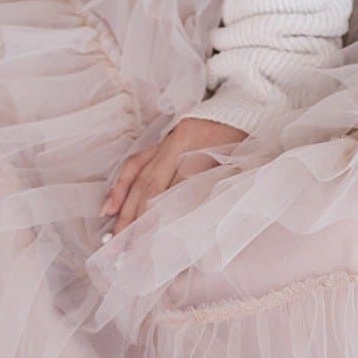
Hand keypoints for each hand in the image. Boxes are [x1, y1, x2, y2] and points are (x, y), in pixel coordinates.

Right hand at [100, 115, 249, 235]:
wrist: (244, 106)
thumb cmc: (246, 140)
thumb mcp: (241, 166)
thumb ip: (220, 194)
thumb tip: (199, 233)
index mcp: (204, 150)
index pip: (178, 191)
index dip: (164, 220)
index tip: (153, 248)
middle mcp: (180, 145)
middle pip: (152, 187)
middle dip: (136, 221)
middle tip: (126, 251)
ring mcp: (168, 142)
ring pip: (140, 177)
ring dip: (125, 209)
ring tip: (113, 237)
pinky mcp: (161, 141)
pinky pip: (136, 163)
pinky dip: (121, 184)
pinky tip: (110, 206)